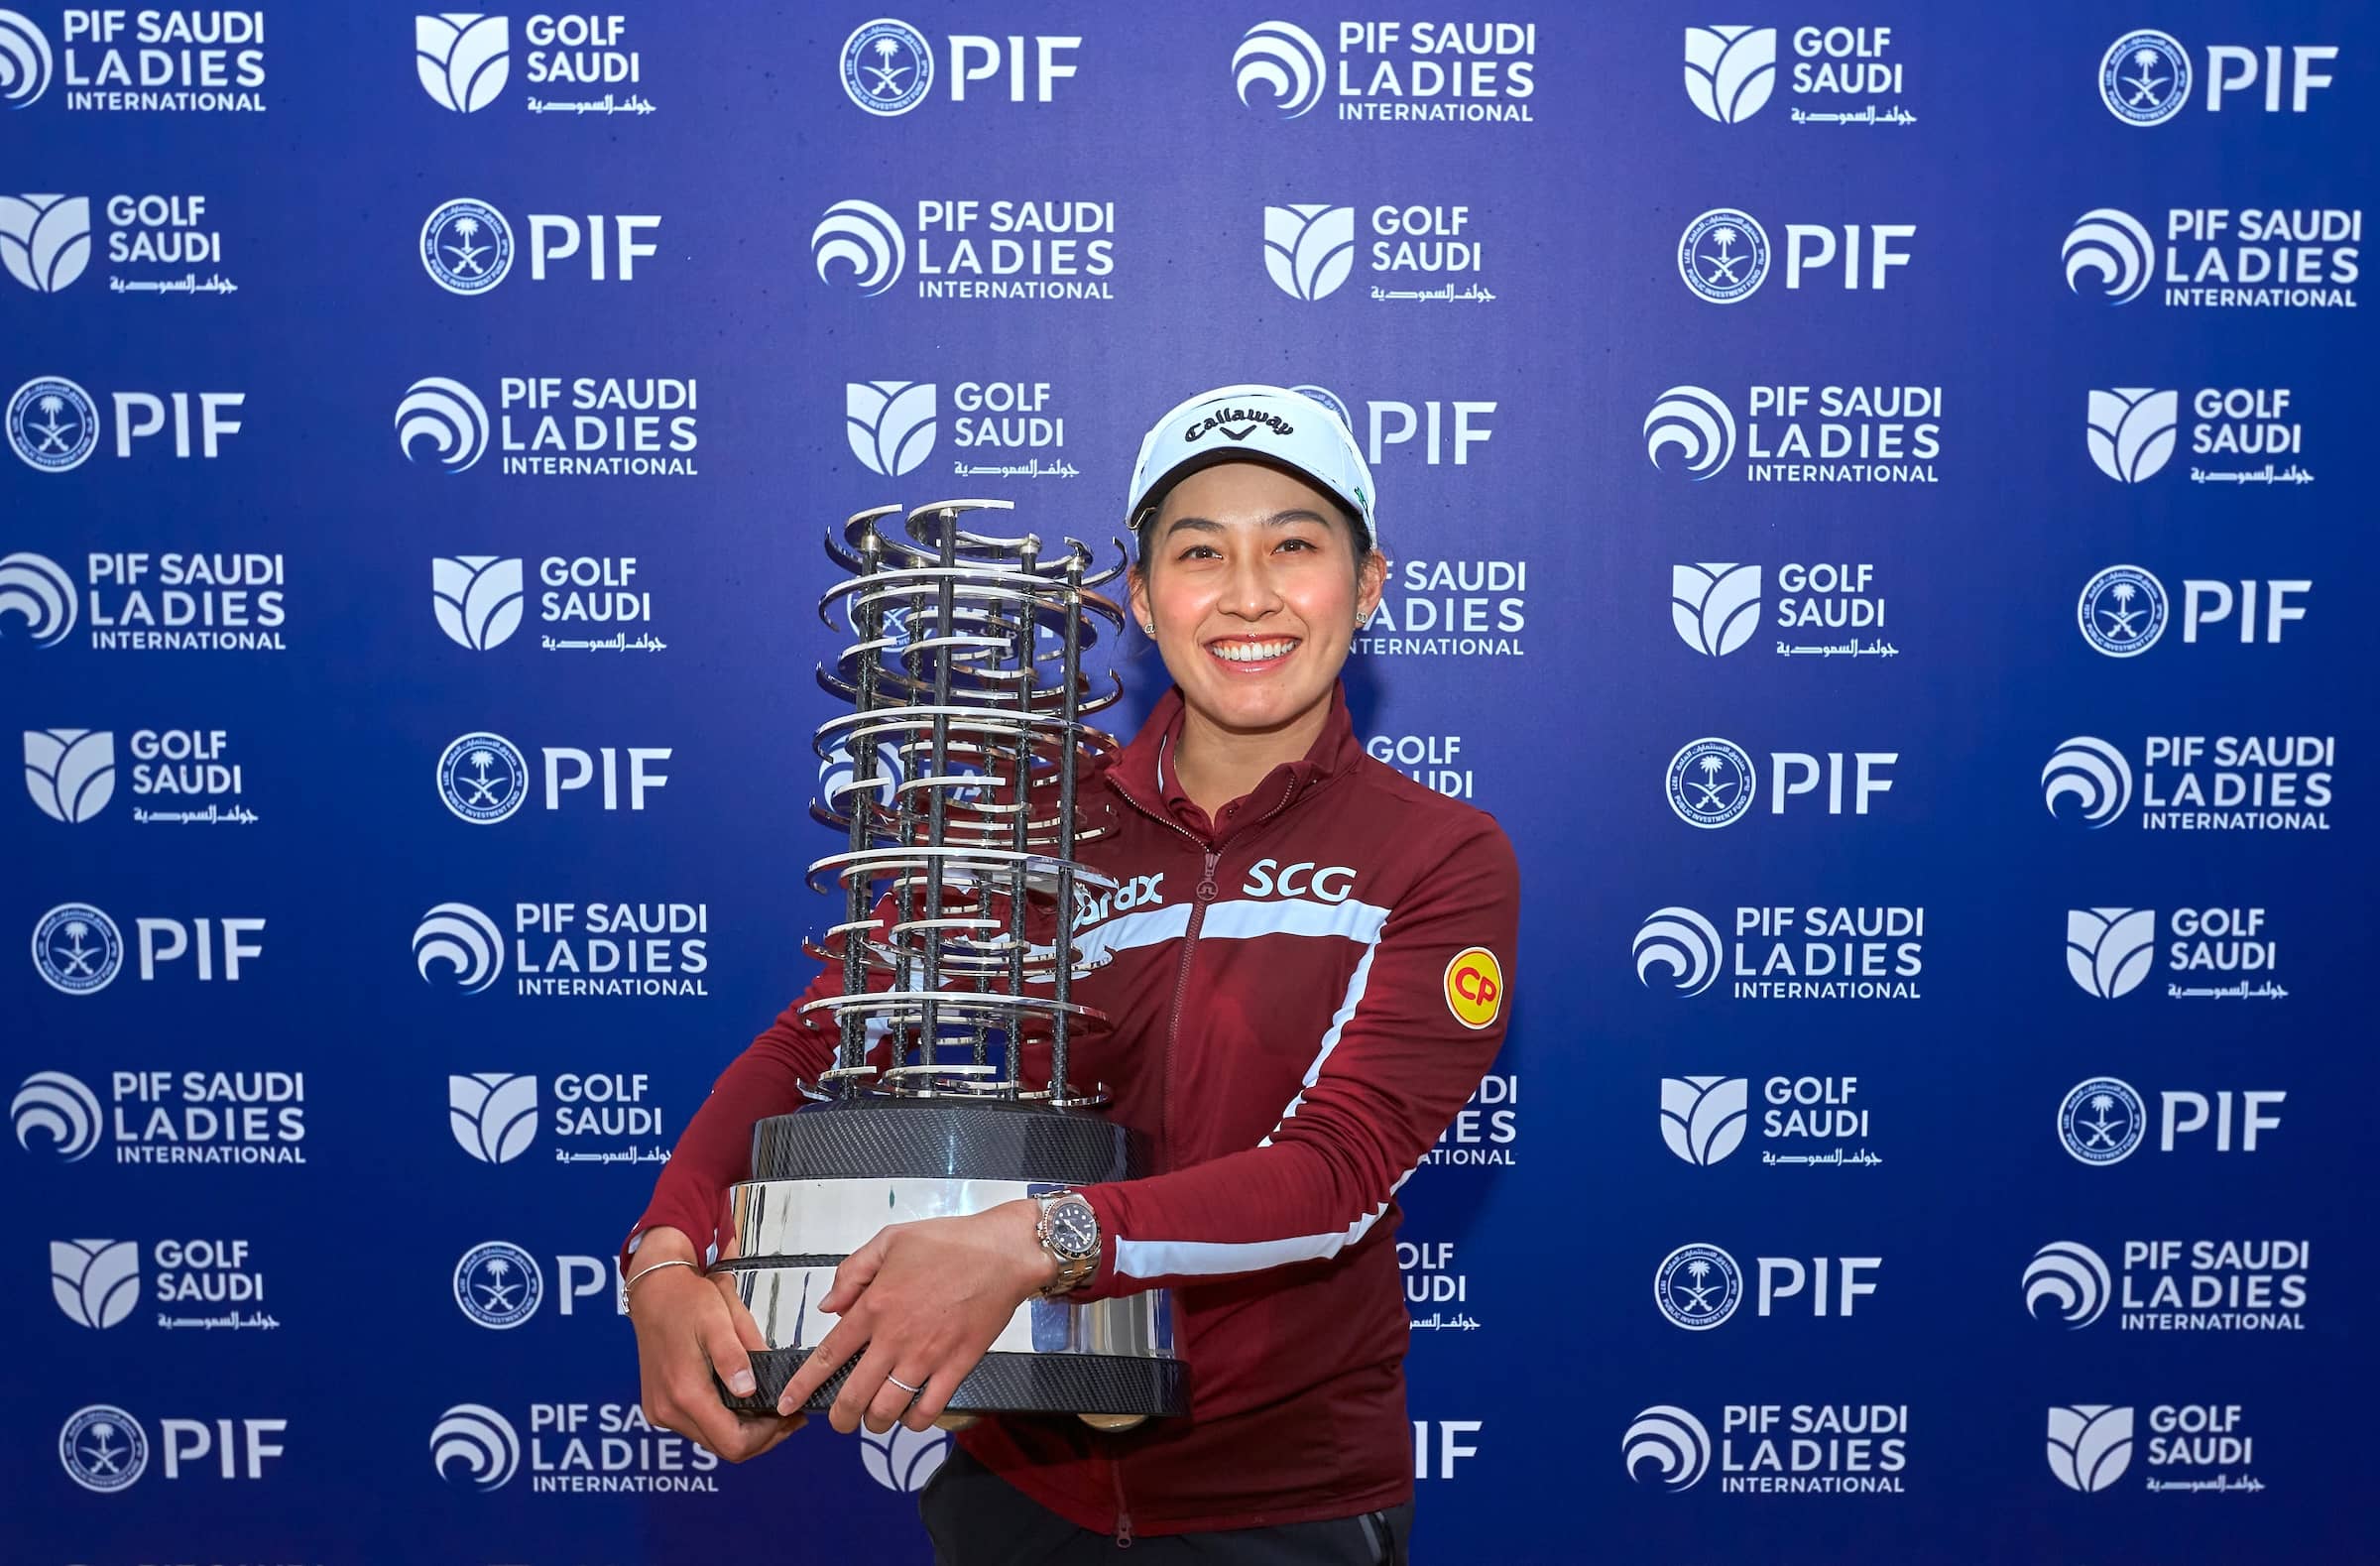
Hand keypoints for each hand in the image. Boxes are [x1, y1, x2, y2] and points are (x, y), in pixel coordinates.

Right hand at [627, 1228, 805, 1461]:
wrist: (654, 1289)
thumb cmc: (689, 1299)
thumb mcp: (720, 1319)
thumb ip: (734, 1357)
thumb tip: (749, 1391)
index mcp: (686, 1392)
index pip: (732, 1443)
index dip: (767, 1437)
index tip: (788, 1416)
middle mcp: (668, 1410)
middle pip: (724, 1448)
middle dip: (761, 1437)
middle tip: (788, 1415)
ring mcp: (661, 1411)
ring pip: (711, 1440)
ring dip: (743, 1431)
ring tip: (771, 1407)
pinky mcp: (659, 1406)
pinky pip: (698, 1427)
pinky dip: (724, 1422)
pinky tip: (744, 1402)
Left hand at [776, 1200, 1058, 1434]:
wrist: (1003, 1252)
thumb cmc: (949, 1242)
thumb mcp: (890, 1240)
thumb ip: (852, 1272)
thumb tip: (828, 1306)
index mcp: (874, 1306)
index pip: (828, 1356)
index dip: (803, 1386)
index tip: (787, 1403)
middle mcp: (894, 1338)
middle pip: (854, 1396)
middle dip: (839, 1418)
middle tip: (838, 1421)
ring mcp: (926, 1356)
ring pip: (888, 1410)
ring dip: (875, 1422)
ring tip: (874, 1419)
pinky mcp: (957, 1366)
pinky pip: (929, 1409)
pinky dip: (915, 1422)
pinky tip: (910, 1417)